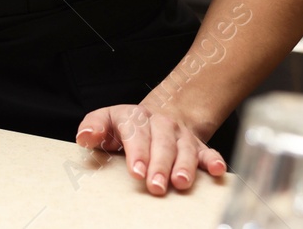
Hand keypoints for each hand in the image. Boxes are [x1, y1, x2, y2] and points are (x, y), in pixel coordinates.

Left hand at [76, 102, 227, 195]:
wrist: (154, 118)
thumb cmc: (125, 127)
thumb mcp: (105, 121)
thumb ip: (93, 127)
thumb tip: (85, 137)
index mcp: (134, 116)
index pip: (136, 132)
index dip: (137, 151)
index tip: (136, 171)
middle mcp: (160, 123)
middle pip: (162, 142)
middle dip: (159, 165)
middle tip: (155, 186)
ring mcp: (180, 134)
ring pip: (185, 148)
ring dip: (184, 166)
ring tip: (180, 183)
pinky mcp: (197, 145)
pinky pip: (208, 151)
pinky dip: (213, 160)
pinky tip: (217, 170)